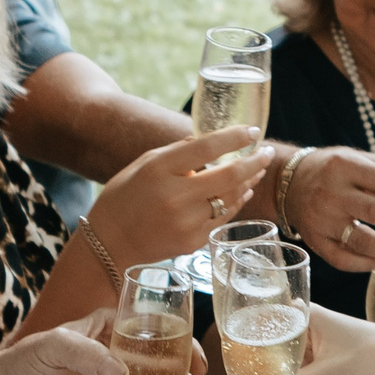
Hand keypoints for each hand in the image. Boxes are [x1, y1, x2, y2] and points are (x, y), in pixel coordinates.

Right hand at [92, 127, 273, 262]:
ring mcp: (186, 222)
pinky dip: (236, 202)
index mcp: (160, 169)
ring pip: (231, 198)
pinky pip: (223, 218)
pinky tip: (243, 191)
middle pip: (229, 175)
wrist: (108, 243)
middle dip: (254, 161)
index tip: (252, 131)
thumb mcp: (144, 165)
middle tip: (266, 152)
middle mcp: (175, 195)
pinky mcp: (192, 241)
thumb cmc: (124, 198)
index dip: (235, 137)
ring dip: (249, 181)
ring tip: (258, 169)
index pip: (207, 147)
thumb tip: (208, 139)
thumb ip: (177, 151)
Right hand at [285, 146, 374, 273]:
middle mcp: (331, 194)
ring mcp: (321, 221)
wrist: (287, 183)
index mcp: (345, 167)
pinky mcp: (316, 242)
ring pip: (360, 241)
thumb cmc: (330, 169)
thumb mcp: (357, 158)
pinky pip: (343, 260)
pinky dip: (366, 264)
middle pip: (374, 212)